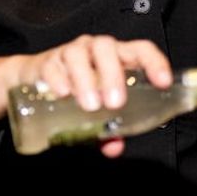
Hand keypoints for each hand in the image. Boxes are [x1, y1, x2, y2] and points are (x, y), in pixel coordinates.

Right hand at [17, 35, 171, 157]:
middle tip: (115, 104)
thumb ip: (109, 129)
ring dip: (86, 79)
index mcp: (116, 57)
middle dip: (113, 75)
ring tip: (90, 105)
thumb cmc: (77, 90)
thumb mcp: (98, 111)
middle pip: (107, 48)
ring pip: (79, 55)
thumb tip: (113, 147)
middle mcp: (95, 49)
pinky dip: (58, 79)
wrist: (34, 78)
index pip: (140, 50)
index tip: (162, 82)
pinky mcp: (47, 62)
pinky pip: (53, 66)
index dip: (154, 62)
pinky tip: (63, 94)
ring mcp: (70, 52)